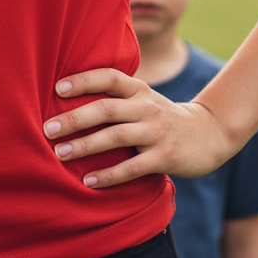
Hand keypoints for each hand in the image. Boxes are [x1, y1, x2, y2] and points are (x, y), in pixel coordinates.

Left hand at [43, 68, 235, 187]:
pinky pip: (133, 167)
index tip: (57, 88)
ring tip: (60, 153)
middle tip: (48, 128)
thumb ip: (116, 97)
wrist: (209, 133)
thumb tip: (68, 101)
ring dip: (86, 146)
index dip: (83, 80)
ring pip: (116, 137)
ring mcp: (156, 131)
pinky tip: (89, 180)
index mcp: (138, 89)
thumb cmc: (162, 116)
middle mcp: (145, 106)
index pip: (108, 77)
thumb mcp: (143, 99)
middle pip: (106, 109)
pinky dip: (110, 174)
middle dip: (74, 119)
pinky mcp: (165, 157)